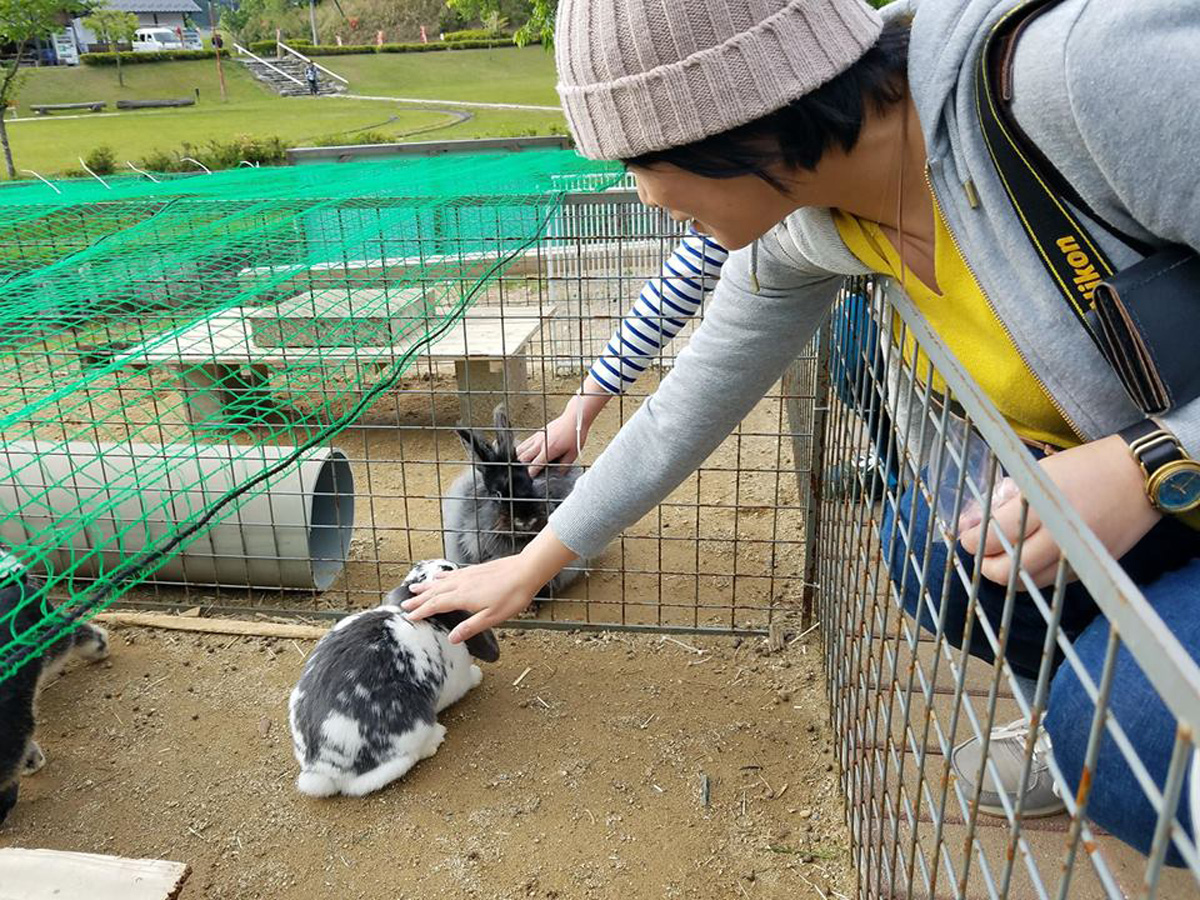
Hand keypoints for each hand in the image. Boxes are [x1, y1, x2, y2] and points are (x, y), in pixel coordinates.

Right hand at [402, 529, 577, 642]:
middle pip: (434, 592)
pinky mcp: (474, 570)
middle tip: (403, 605)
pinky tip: (438, 575)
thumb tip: (451, 638)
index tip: (408, 617)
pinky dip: (440, 576)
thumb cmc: (512, 596)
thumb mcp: (492, 617)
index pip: (436, 605)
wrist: (526, 571)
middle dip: (418, 600)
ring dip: (426, 586)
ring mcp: (467, 575)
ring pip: (440, 581)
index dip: (421, 612)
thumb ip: (470, 627)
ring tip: (413, 588)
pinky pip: (451, 574)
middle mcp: (461, 584)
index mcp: (463, 597)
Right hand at [517, 400, 590, 475]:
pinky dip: (521, 449)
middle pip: (523, 458)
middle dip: (522, 467)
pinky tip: (524, 454)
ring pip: (520, 449)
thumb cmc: (575, 434)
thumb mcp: (573, 454)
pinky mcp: (537, 433)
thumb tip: (559, 473)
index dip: (531, 474)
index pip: (534, 466)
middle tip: (525, 473)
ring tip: (522, 465)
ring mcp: (537, 437)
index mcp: (549, 450)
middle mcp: (540, 443)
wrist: (574, 419)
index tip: (531, 479)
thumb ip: (564, 465)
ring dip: (519, 458)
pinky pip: (524, 442)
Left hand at [958, 435, 1160, 587]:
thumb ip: (1004, 499)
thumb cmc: (1085, 467)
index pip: (998, 537)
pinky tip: (1027, 558)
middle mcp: (1062, 536)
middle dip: (986, 565)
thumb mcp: (1039, 473)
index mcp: (1045, 506)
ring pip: (1028, 582)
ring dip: (1006, 574)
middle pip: (1009, 571)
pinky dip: (1032, 575)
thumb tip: (969, 523)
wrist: (1138, 477)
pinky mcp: (1090, 567)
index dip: (974, 541)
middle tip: (979, 552)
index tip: (966, 537)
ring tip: (1000, 556)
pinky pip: (1051, 581)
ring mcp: (1078, 555)